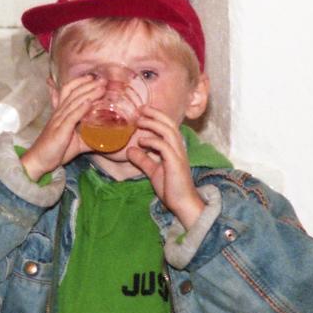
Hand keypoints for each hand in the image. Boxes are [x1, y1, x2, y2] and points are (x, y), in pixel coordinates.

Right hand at [19, 75, 103, 181]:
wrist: (39, 161)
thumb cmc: (55, 151)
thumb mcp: (75, 141)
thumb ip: (88, 138)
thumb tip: (105, 140)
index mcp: (60, 113)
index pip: (68, 91)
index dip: (80, 83)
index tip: (94, 78)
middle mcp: (59, 113)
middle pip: (73, 93)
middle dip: (88, 85)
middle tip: (103, 79)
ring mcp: (59, 121)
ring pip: (74, 102)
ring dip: (88, 93)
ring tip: (101, 87)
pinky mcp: (60, 130)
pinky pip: (71, 117)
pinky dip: (81, 108)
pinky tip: (89, 102)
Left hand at [126, 107, 204, 227]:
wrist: (182, 203)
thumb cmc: (171, 187)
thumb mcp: (153, 171)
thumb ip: (143, 160)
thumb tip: (130, 150)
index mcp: (174, 148)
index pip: (168, 126)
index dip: (156, 116)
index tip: (141, 111)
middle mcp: (178, 148)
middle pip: (169, 123)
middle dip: (155, 113)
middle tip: (140, 108)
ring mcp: (178, 154)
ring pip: (168, 131)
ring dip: (153, 123)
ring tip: (139, 120)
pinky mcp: (175, 163)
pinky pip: (164, 146)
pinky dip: (152, 141)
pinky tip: (141, 141)